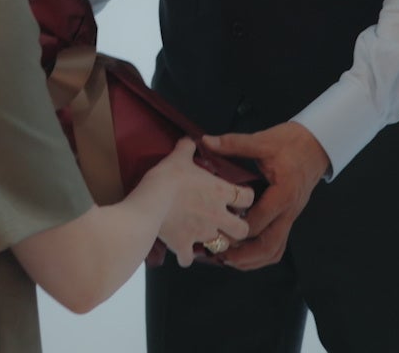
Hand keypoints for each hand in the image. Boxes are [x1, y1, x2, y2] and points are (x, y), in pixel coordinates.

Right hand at [141, 139, 253, 267]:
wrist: (149, 204)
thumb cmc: (168, 179)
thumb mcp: (178, 157)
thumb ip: (187, 148)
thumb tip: (188, 140)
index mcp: (220, 192)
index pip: (248, 198)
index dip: (246, 198)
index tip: (239, 197)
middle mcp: (217, 215)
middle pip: (242, 230)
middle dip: (238, 228)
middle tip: (228, 222)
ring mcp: (202, 233)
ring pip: (221, 246)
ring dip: (215, 243)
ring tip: (206, 236)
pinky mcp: (184, 245)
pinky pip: (189, 259)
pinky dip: (186, 256)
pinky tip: (182, 250)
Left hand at [202, 122, 329, 270]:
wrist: (317, 145)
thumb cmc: (292, 142)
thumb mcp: (263, 140)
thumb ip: (234, 144)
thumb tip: (206, 142)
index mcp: (283, 193)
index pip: (259, 221)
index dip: (237, 230)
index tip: (215, 231)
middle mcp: (289, 210)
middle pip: (269, 245)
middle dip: (245, 256)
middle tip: (220, 255)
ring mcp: (290, 216)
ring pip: (275, 250)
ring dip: (253, 259)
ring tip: (229, 259)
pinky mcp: (288, 217)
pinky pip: (277, 244)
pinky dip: (261, 253)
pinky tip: (244, 253)